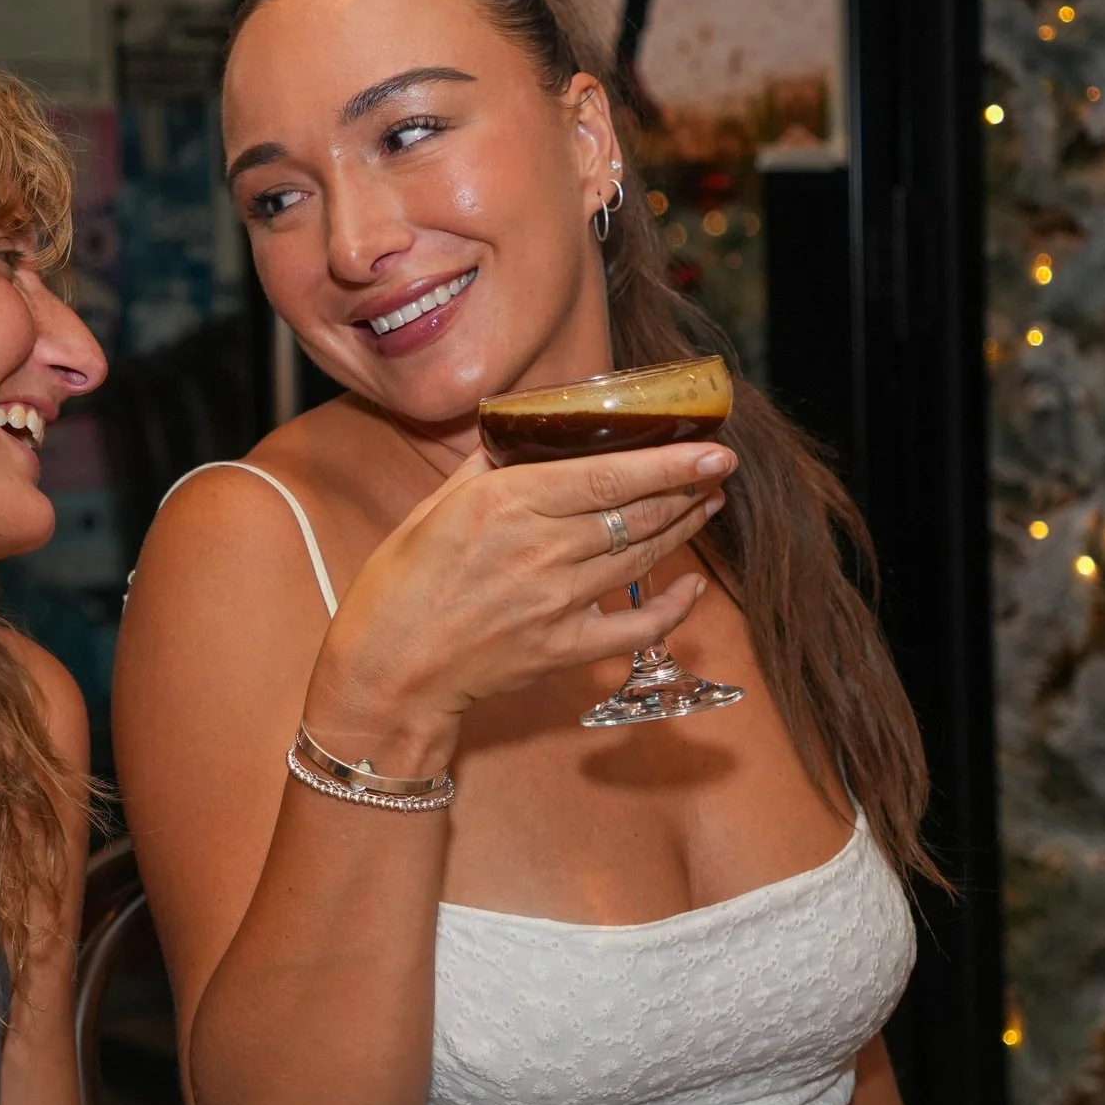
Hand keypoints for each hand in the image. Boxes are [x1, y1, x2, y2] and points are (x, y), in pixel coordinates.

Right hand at [310, 441, 733, 746]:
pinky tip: (691, 586)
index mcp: (506, 504)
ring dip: (681, 530)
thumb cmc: (399, 587)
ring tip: (705, 506)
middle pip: (635, 514)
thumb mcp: (432, 508)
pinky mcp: (564, 648)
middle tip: (717, 470)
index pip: (607, 476)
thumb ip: (486, 469)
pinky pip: (636, 627)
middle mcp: (540, 550)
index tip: (710, 448)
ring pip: (641, 559)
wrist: (387, 670)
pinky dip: (672, 608)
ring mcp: (556, 603)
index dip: (668, 463)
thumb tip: (523, 434)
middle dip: (686, 490)